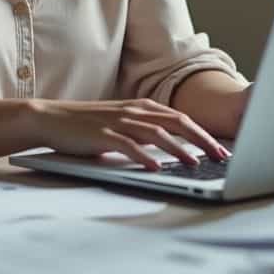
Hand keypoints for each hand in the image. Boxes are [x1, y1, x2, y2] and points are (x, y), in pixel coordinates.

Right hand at [28, 98, 230, 170]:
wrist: (51, 118)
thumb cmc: (88, 124)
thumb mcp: (122, 122)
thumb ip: (146, 131)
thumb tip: (173, 149)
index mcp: (142, 106)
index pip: (182, 118)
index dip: (205, 133)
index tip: (222, 149)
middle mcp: (134, 111)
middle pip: (177, 122)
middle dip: (203, 140)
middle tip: (221, 156)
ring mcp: (119, 121)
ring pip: (157, 133)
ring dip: (179, 149)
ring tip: (195, 163)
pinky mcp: (102, 135)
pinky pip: (128, 145)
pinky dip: (144, 156)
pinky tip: (156, 167)